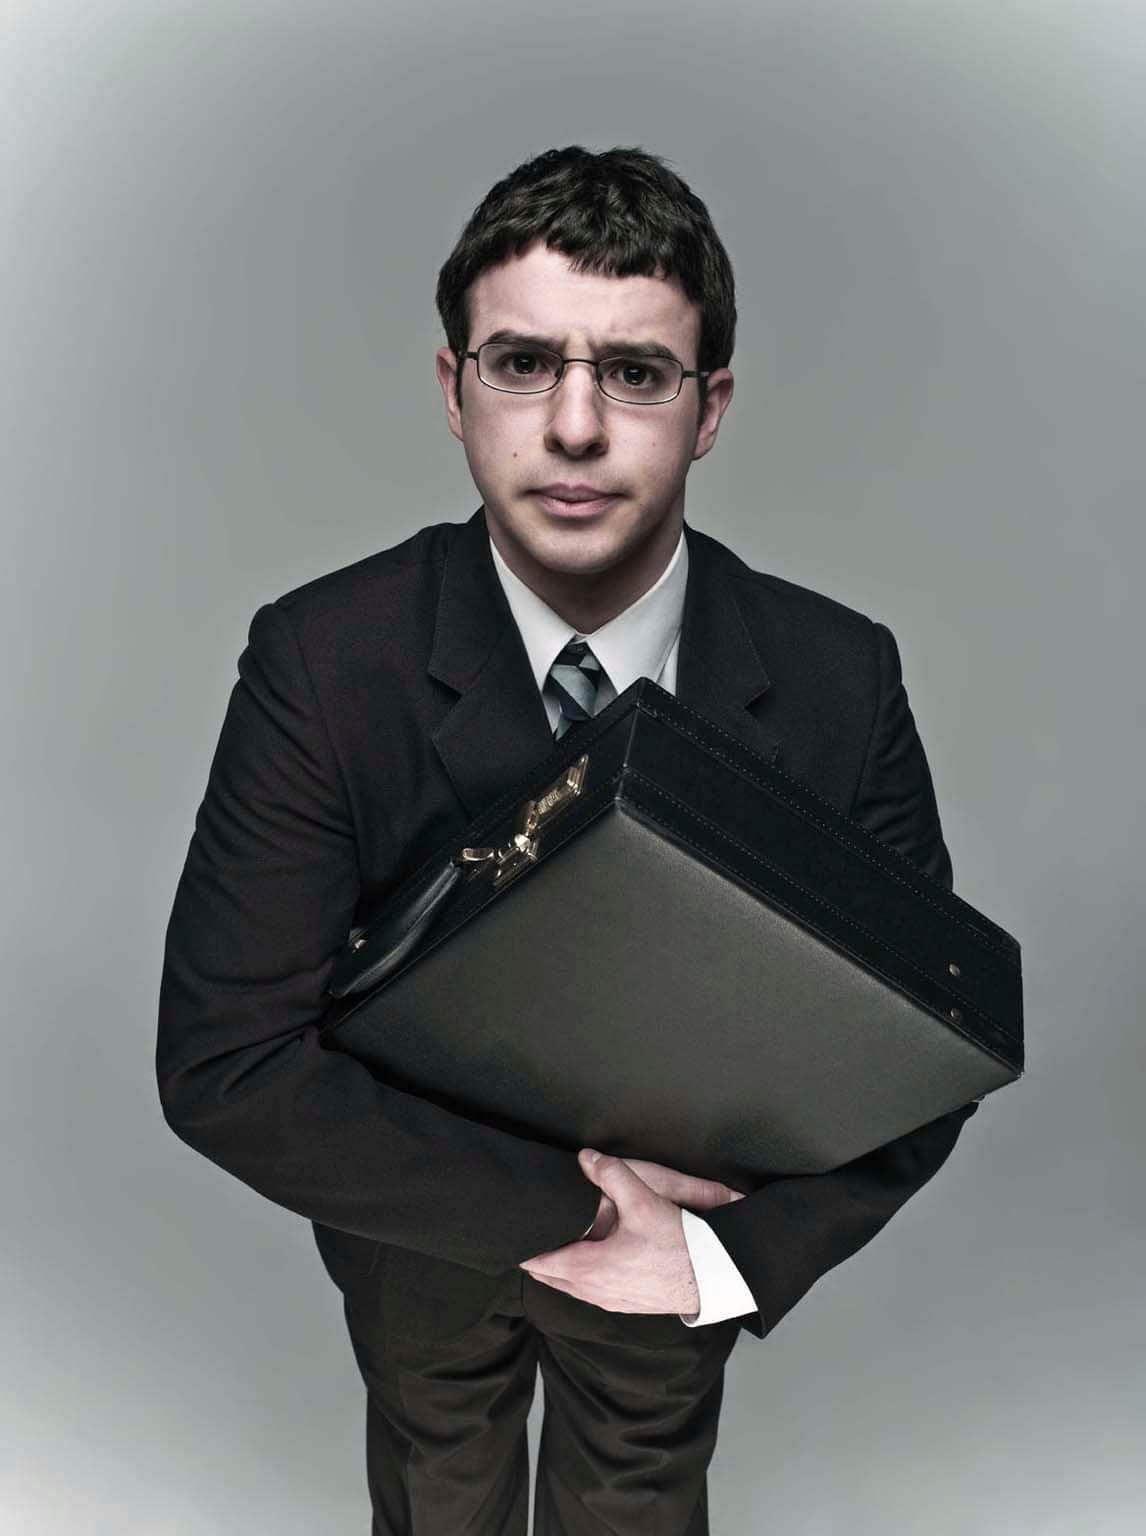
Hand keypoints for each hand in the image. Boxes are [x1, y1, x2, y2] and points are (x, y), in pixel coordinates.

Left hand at [520, 1149, 740, 1316]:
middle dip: (536, 1257)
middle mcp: (594, 1291)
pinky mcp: (625, 1304)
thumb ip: (613, 1175)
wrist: (713, 1278)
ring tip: (550, 1246)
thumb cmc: (680, 1246)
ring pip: (568, 1286)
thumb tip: (586, 1158)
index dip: (524, 1248)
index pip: (541, 1262)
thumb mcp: (644, 1202)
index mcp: (590, 1269)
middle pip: (549, 1277)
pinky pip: (587, 1292)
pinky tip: (584, 1262)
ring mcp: (609, 1302)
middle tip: (527, 1236)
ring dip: (556, 1268)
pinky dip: (575, 1277)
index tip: (512, 1235)